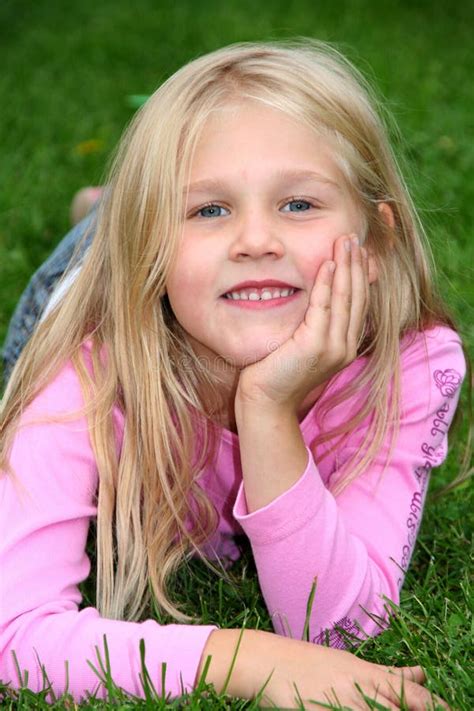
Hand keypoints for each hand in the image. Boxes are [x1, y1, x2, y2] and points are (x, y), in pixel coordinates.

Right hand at [201, 629, 448, 709]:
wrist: (268, 659)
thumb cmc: (312, 664)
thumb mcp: (351, 664)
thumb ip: (386, 673)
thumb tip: (421, 674)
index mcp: (365, 673)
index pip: (407, 691)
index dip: (431, 703)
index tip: (450, 710)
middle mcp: (355, 686)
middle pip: (397, 704)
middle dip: (417, 709)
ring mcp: (336, 701)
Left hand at [236, 233, 369, 413]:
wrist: (265, 401)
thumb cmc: (277, 372)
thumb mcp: (301, 345)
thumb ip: (313, 325)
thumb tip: (313, 300)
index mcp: (345, 346)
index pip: (358, 303)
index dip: (360, 275)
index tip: (359, 251)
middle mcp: (345, 346)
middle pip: (357, 297)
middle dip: (357, 264)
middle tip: (354, 237)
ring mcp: (334, 347)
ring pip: (345, 298)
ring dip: (346, 266)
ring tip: (346, 241)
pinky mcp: (316, 346)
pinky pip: (324, 307)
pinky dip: (327, 283)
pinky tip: (328, 264)